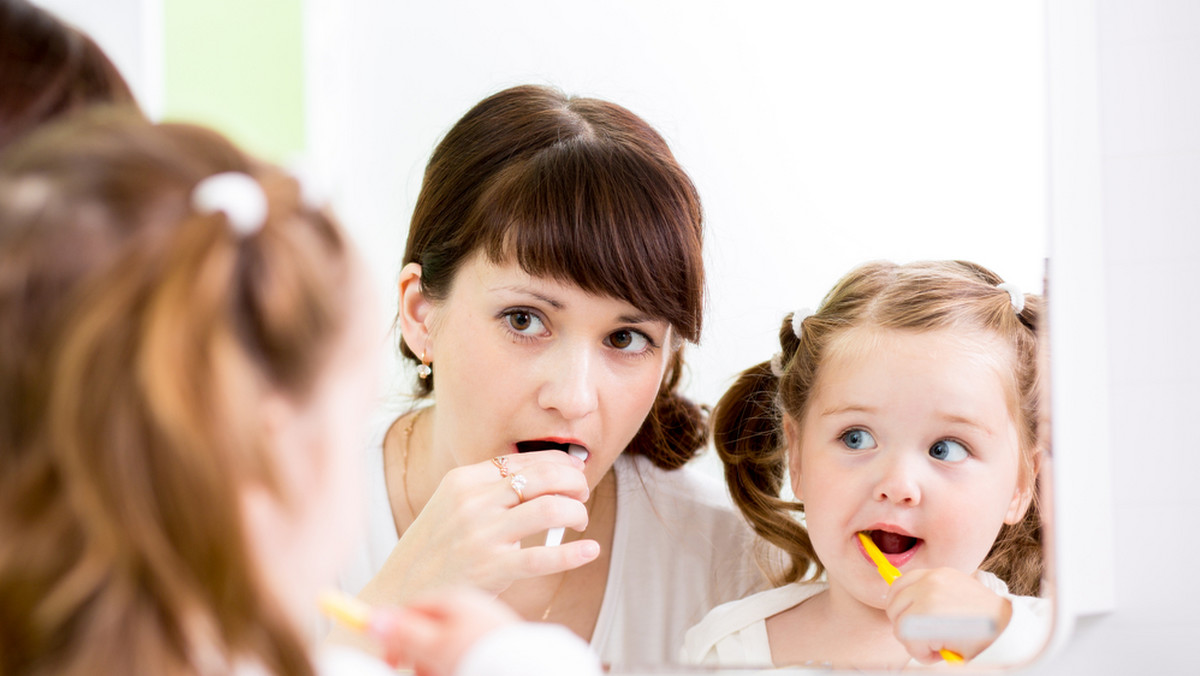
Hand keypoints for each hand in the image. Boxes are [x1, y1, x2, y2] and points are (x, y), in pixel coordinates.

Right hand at [363, 450, 599, 605]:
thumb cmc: (434, 549)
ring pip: (549, 509)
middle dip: (574, 483)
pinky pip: (544, 557)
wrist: (400, 590)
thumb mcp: (452, 504)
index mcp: (465, 480)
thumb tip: (541, 478)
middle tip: (582, 495)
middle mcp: (474, 501)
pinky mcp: (492, 568)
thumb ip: (489, 490)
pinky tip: (590, 551)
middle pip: (543, 478)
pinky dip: (574, 553)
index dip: (560, 464)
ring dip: (576, 513)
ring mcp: (482, 534)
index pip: (525, 460)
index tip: (575, 473)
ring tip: (579, 521)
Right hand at [369, 587, 520, 675]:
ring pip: (445, 645)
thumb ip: (403, 632)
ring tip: (444, 673)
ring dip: (436, 665)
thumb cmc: (483, 655)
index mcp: (454, 599)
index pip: (412, 609)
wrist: (524, 668)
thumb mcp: (435, 645)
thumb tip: (371, 619)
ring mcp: (483, 624)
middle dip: (418, 656)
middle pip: (428, 629)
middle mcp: (469, 607)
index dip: (395, 635)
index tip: (387, 660)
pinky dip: (456, 665)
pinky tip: (462, 671)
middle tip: (419, 673)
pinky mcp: (493, 642)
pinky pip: (464, 652)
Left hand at [885, 567, 1012, 663]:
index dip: (901, 606)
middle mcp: (931, 580)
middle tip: (930, 638)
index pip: (900, 584)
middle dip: (907, 627)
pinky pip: (909, 642)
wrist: (1009, 630)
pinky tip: (943, 651)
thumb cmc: (986, 621)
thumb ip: (934, 596)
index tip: (910, 620)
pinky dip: (923, 654)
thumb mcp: (959, 596)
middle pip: (894, 606)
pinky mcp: (926, 617)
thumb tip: (906, 607)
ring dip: (916, 643)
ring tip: (940, 645)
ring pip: (899, 626)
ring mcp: (927, 597)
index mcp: (939, 574)